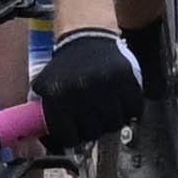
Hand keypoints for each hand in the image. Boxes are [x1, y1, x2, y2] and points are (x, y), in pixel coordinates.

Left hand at [29, 25, 150, 145]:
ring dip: (112, 119)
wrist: (86, 33)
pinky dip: (131, 110)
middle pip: (94, 133)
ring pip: (115, 124)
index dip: (75, 136)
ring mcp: (105, 86)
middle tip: (94, 116)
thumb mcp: (45, 86)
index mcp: (58, 96)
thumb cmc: (66, 66)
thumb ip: (43, 115)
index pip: (69, 137)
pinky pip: (134, 111)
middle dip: (94, 127)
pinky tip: (122, 100)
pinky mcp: (127, 79)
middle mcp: (81, 92)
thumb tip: (50, 144)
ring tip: (107, 107)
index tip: (78, 131)